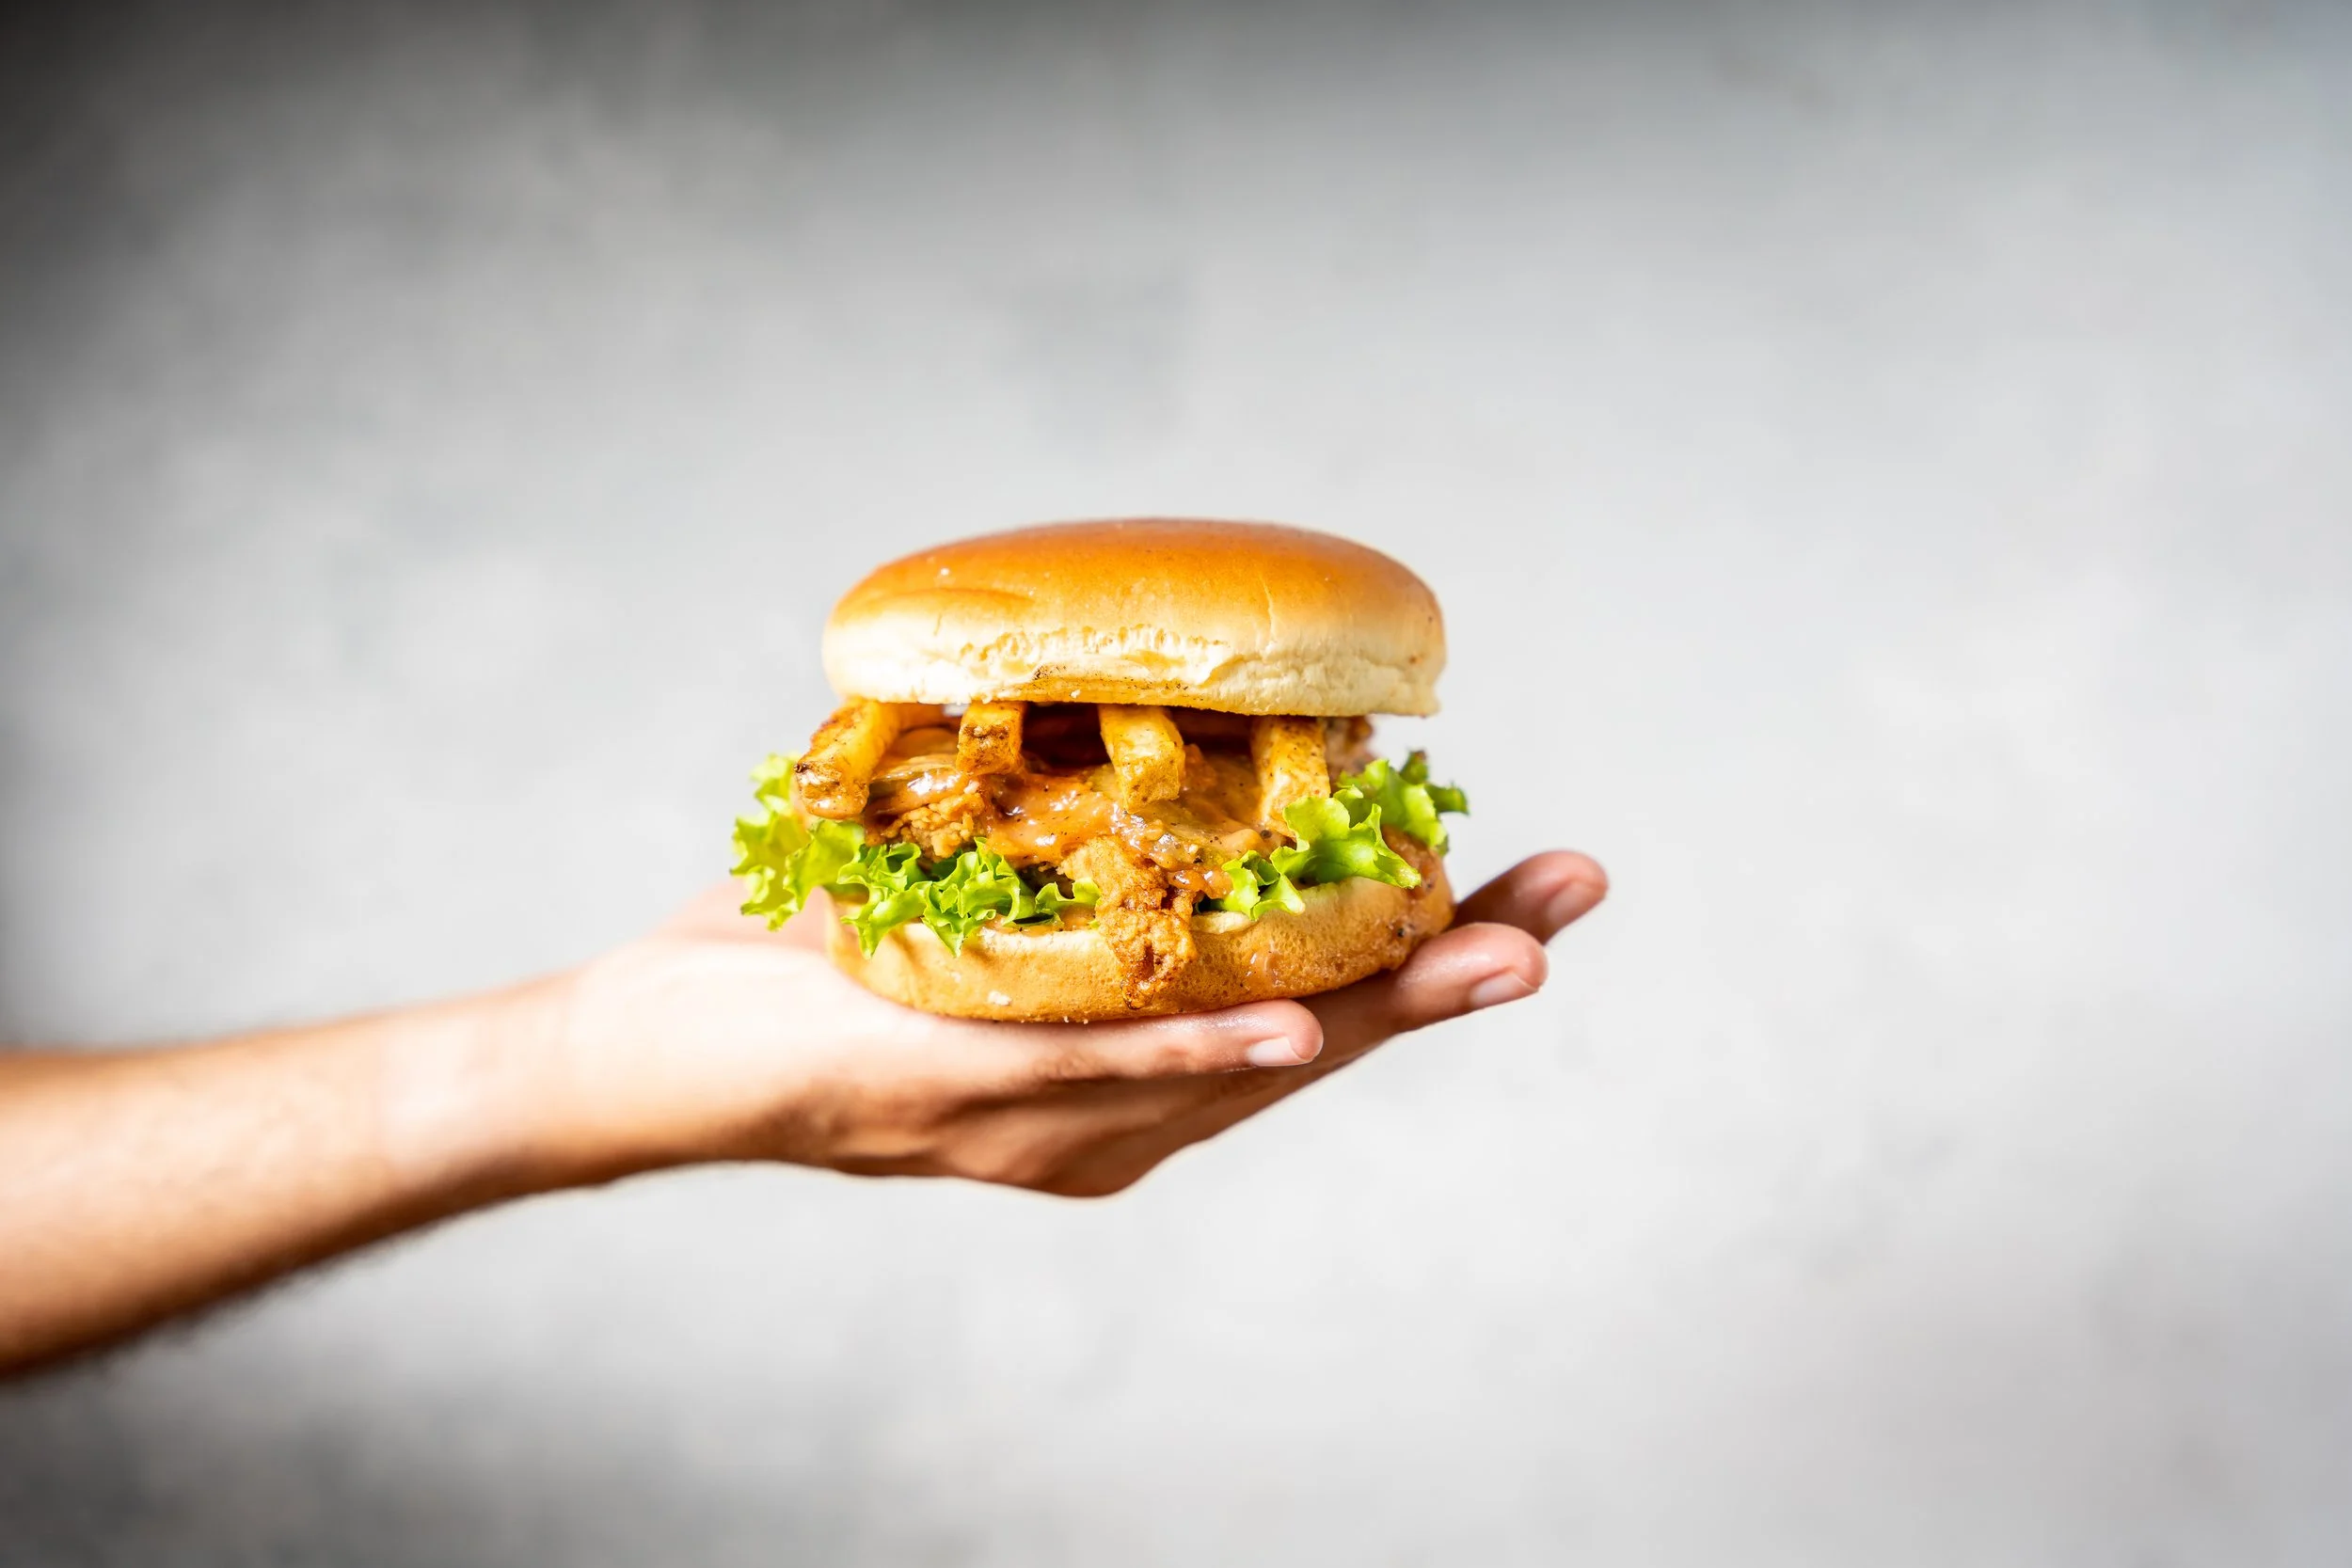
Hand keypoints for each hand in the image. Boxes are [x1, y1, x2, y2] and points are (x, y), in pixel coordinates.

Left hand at [534, 852, 1608, 1196]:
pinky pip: (1099, 1080)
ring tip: (1493, 962)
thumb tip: (1127, 694)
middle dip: (1447, 979)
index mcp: (1119, 1069)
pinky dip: (1204, 1058)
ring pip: (1238, 1070)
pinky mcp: (955, 1100)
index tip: (1527, 893)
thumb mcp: (955, 894)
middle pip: (1312, 1047)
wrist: (641, 1054)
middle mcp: (1105, 1114)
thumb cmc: (805, 966)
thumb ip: (1054, 836)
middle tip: (1573, 905)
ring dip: (1375, 1014)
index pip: (1301, 1010)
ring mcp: (1040, 1120)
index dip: (1417, 958)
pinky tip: (1297, 1036)